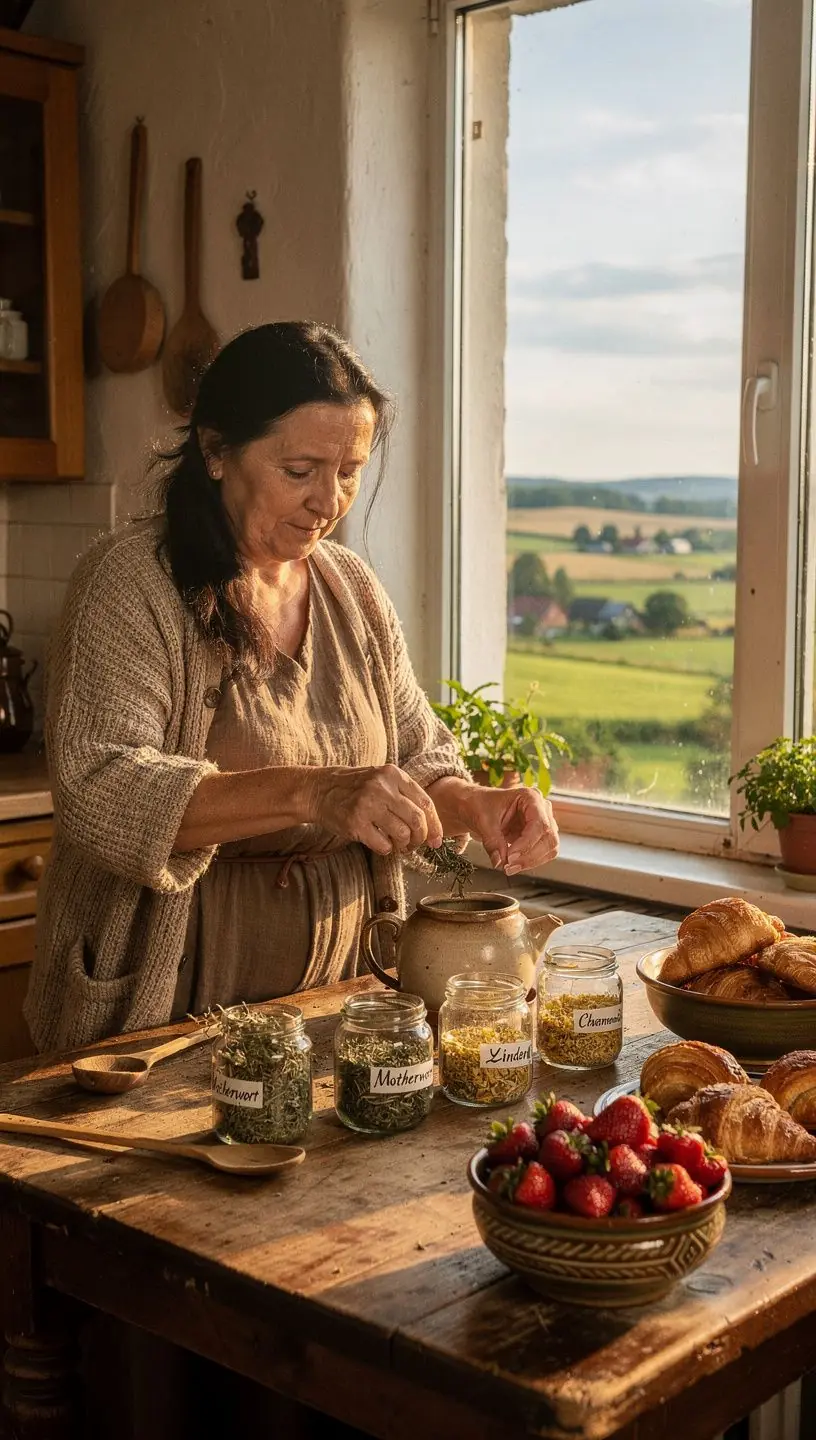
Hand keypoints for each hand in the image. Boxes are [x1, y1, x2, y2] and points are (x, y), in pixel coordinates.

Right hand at [306, 764, 443, 856]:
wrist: (318, 790)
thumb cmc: (355, 788)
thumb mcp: (381, 780)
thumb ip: (404, 795)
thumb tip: (430, 825)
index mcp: (393, 774)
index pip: (426, 803)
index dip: (435, 825)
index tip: (437, 840)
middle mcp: (382, 788)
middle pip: (417, 820)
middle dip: (420, 838)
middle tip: (415, 844)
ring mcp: (367, 805)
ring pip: (402, 834)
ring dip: (404, 845)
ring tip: (398, 845)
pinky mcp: (355, 823)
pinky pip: (383, 845)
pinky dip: (387, 849)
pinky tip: (381, 844)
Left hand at [467, 785, 558, 875]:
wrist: (477, 807)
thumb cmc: (481, 805)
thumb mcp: (483, 821)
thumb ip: (493, 841)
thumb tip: (500, 862)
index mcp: (530, 797)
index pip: (539, 824)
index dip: (527, 844)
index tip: (510, 857)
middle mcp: (541, 808)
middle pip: (549, 837)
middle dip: (529, 856)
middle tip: (508, 866)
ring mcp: (542, 822)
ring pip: (549, 848)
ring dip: (531, 861)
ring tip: (509, 867)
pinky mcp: (539, 836)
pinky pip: (542, 853)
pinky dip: (529, 862)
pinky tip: (513, 864)